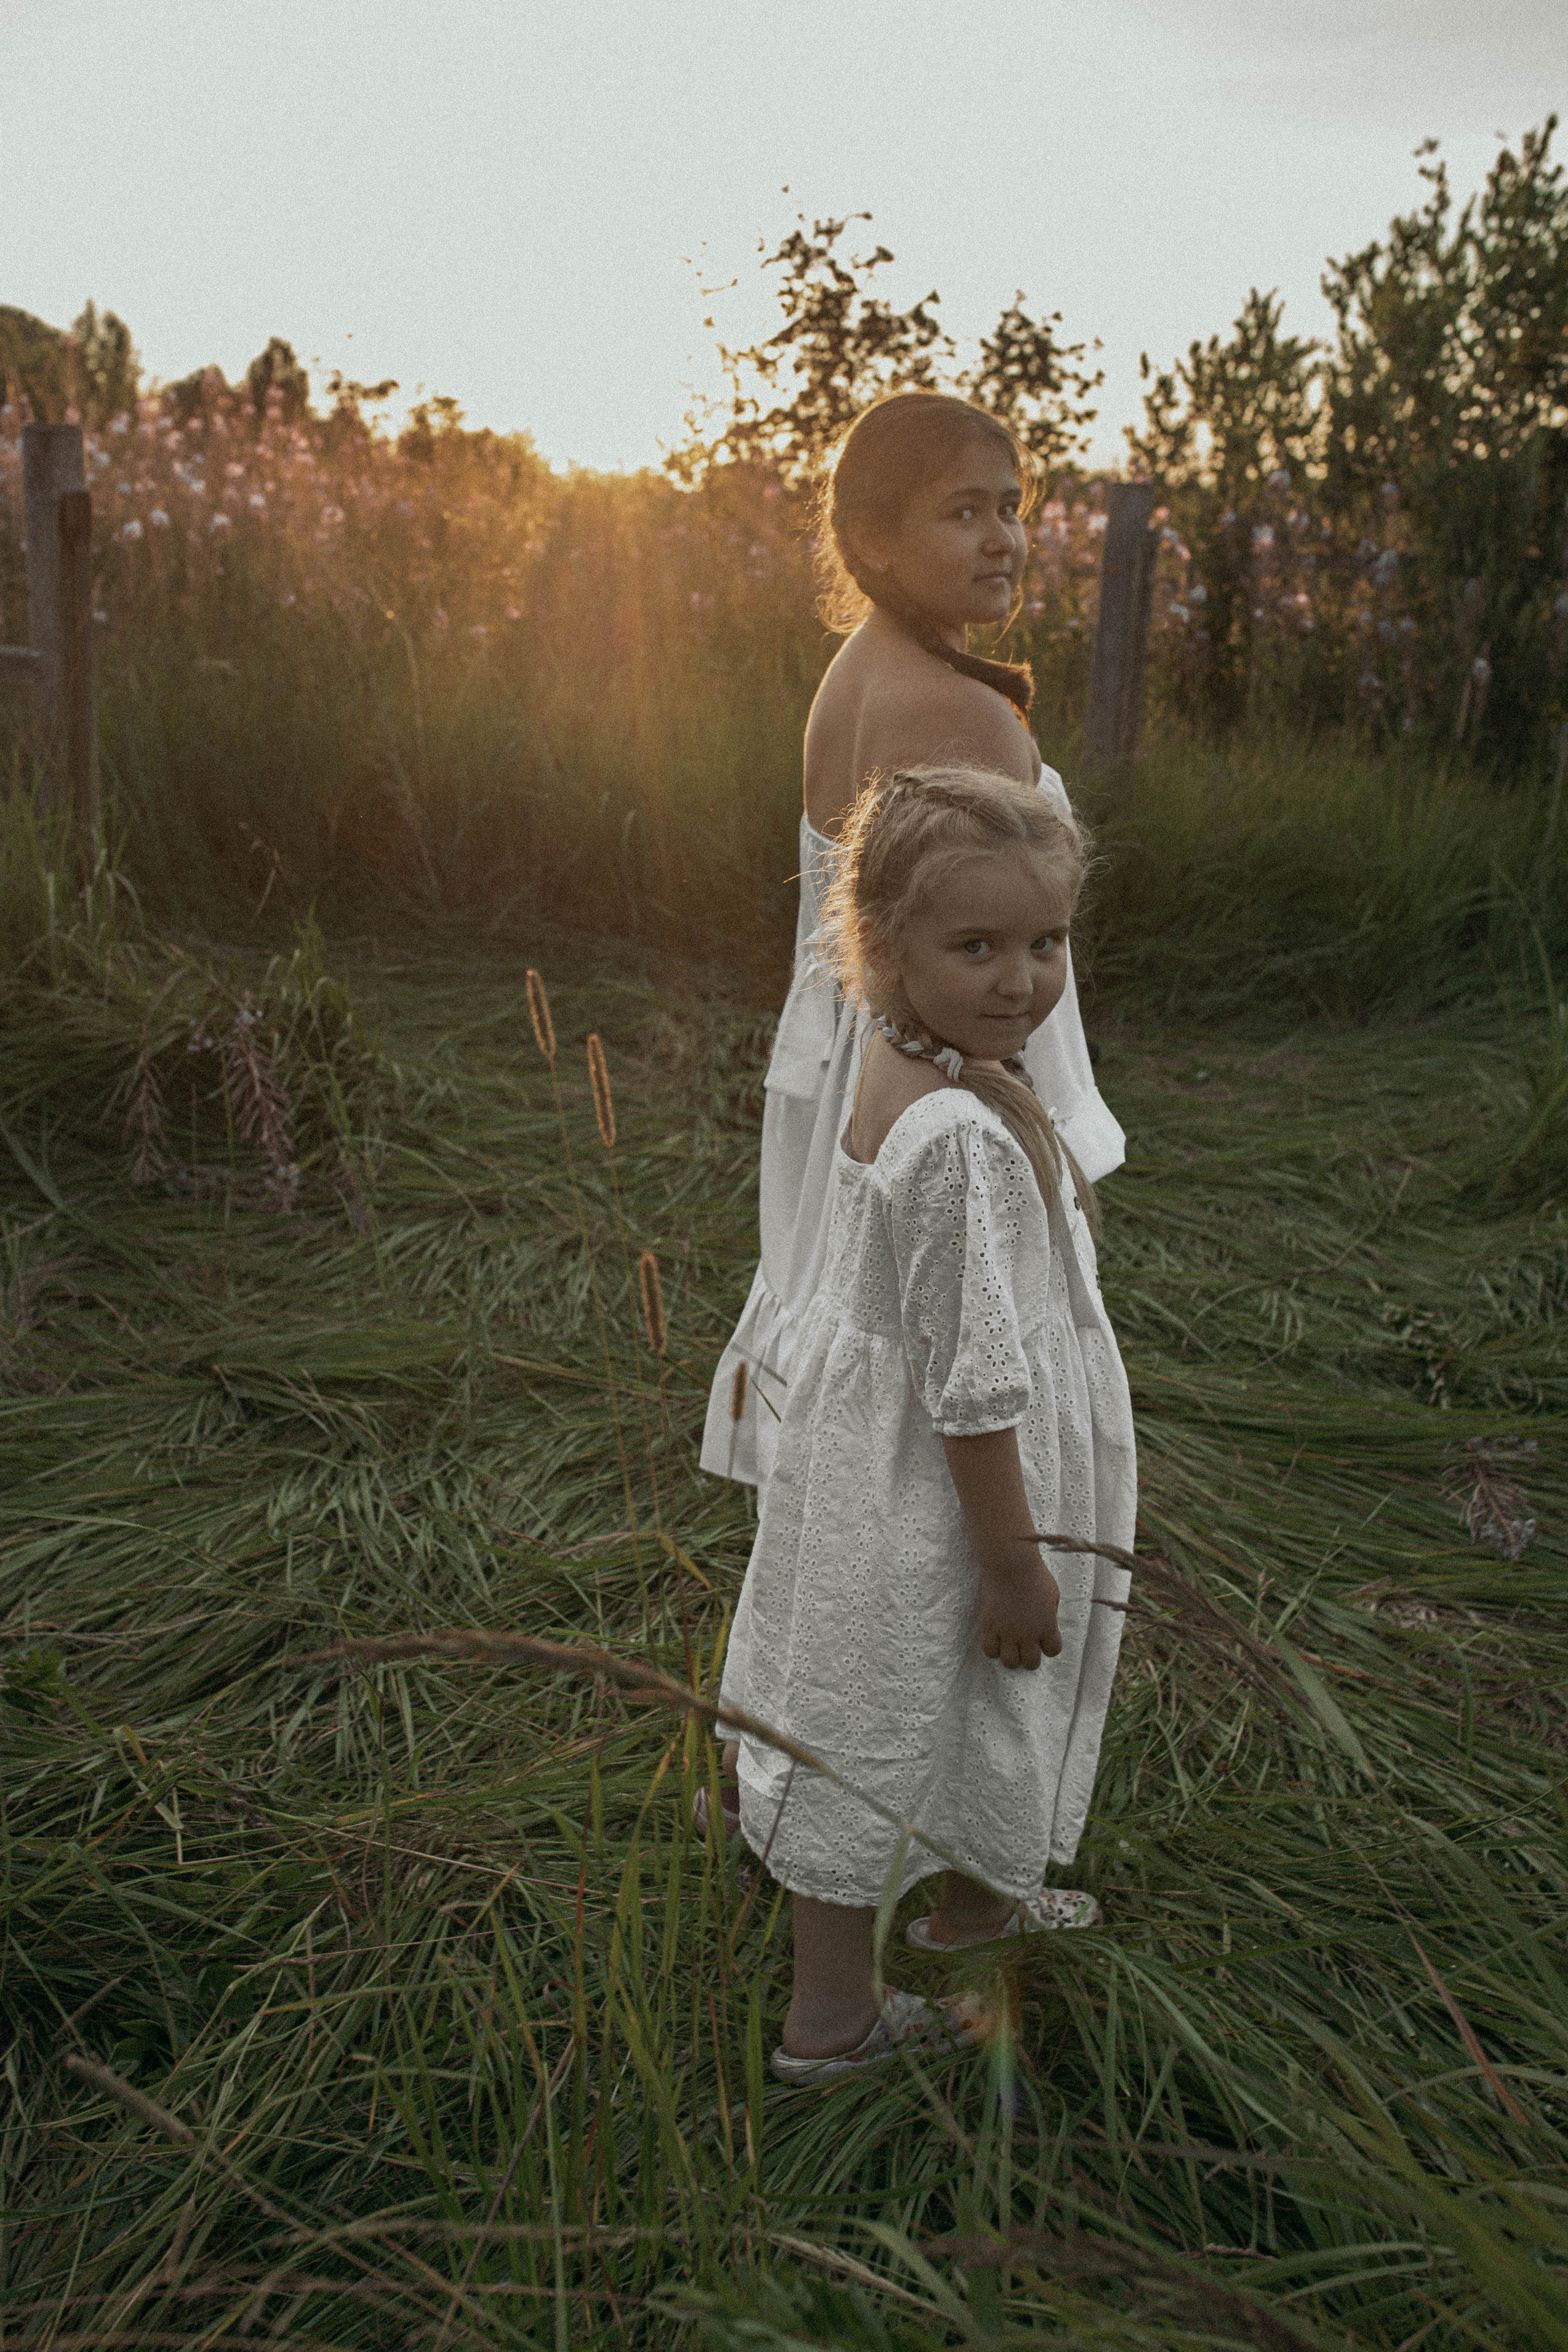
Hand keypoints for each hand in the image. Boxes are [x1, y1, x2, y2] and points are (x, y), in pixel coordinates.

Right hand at [980, 1547, 1062, 1669]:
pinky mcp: (990, 1626)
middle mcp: (1029, 1634)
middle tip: (1025, 1646)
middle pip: (1031, 1663)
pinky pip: (989, 1651)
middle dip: (1029, 1656)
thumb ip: (1050, 1614)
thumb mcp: (1053, 1594)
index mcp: (1047, 1626)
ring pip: (1009, 1662)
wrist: (1011, 1564)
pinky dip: (993, 1649)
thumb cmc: (1034, 1575)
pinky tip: (995, 1640)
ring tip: (1009, 1646)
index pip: (1053, 1651)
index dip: (1048, 1646)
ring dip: (1011, 1657)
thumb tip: (1046, 1625)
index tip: (1043, 1637)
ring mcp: (1007, 1632)